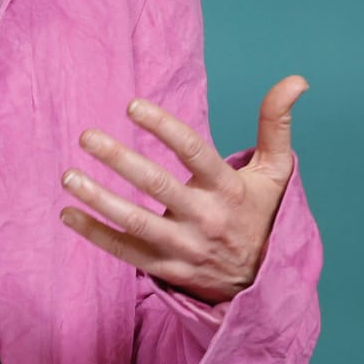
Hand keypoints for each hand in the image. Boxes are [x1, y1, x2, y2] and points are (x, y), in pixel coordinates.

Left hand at [58, 75, 306, 305]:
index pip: (193, 152)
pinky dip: (94, 234)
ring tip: (68, 176)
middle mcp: (204, 218)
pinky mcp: (166, 269)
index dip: (163, 128)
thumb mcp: (276, 172)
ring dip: (98, 199)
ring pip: (136, 222)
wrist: (260, 284)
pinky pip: (125, 252)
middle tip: (86, 136)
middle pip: (157, 186)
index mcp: (227, 189)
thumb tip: (296, 80)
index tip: (131, 106)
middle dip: (119, 160)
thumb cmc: (261, 215)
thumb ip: (277, 124)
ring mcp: (183, 247)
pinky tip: (67, 214)